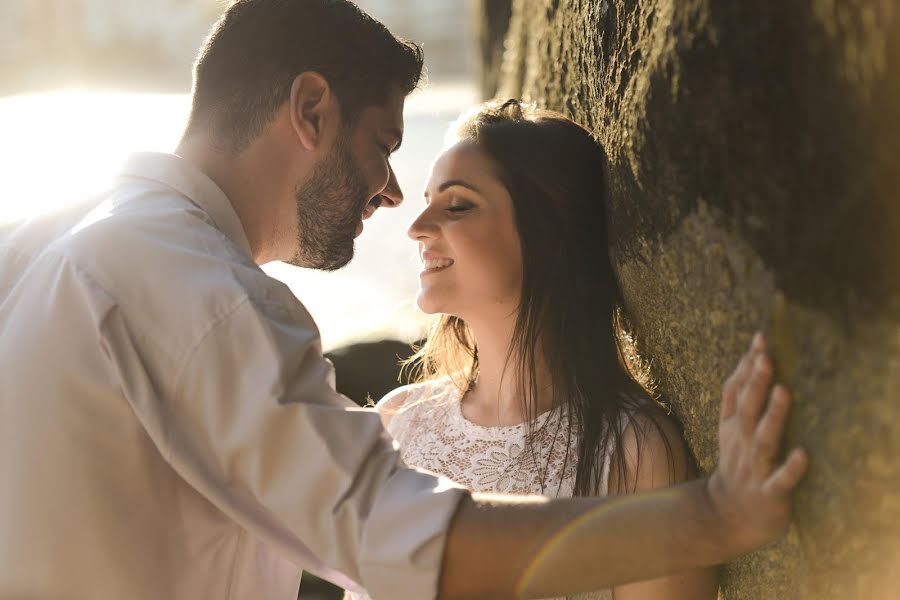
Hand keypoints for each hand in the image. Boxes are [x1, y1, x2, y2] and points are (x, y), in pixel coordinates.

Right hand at [707, 332, 808, 555]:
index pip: (735, 390)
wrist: (727, 515)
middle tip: (766, 356)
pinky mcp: (769, 492)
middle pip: (748, 409)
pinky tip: (803, 454)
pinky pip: (780, 480)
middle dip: (756, 382)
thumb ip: (738, 397)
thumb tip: (751, 357)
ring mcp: (754, 467)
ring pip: (763, 439)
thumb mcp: (730, 429)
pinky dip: (790, 468)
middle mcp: (740, 443)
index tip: (760, 338)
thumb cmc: (738, 464)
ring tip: (783, 391)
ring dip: (773, 416)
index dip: (746, 365)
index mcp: (731, 426)